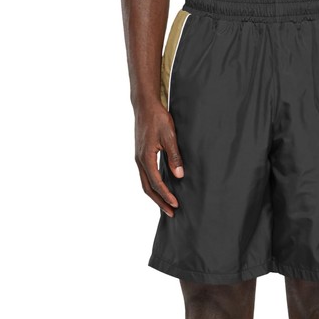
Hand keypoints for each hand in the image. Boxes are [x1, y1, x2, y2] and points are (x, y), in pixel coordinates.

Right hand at [135, 102, 184, 216]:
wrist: (145, 106)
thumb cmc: (158, 118)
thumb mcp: (170, 136)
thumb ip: (174, 156)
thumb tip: (179, 175)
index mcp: (146, 157)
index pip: (156, 183)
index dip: (166, 195)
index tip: (176, 204)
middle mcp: (140, 160)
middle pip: (148, 188)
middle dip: (160, 201)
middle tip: (171, 212)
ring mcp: (139, 158)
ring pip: (145, 183)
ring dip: (156, 195)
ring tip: (167, 205)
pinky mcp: (141, 155)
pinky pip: (146, 176)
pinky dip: (153, 186)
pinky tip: (161, 188)